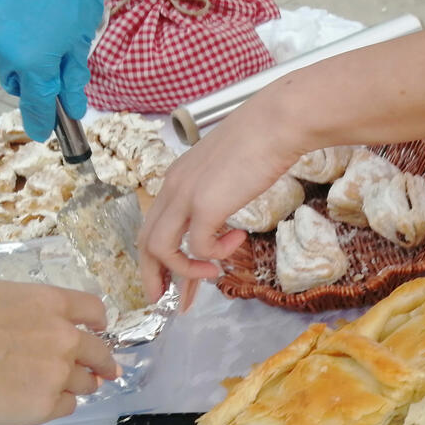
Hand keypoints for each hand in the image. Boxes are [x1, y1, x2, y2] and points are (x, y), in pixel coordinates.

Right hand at [0, 0, 126, 141]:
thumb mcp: (83, 34)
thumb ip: (74, 73)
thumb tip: (73, 104)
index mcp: (34, 60)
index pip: (37, 102)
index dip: (41, 120)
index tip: (43, 133)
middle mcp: (0, 46)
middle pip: (13, 77)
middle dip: (30, 78)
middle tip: (48, 64)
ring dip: (13, 48)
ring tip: (34, 24)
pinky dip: (0, 19)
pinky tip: (18, 0)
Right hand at [0, 281, 118, 424]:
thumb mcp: (3, 296)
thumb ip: (30, 311)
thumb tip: (32, 323)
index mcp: (54, 304)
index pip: (93, 310)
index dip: (98, 322)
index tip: (100, 329)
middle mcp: (67, 337)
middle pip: (99, 352)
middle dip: (103, 363)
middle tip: (106, 372)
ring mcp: (59, 372)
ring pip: (86, 383)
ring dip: (80, 385)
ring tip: (71, 390)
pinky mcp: (46, 404)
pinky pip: (66, 406)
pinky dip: (59, 405)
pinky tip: (43, 403)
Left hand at [138, 108, 303, 305]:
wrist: (277, 124)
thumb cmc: (261, 141)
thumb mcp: (227, 170)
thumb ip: (217, 191)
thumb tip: (222, 218)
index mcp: (176, 177)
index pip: (155, 224)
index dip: (158, 256)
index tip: (169, 280)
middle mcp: (172, 187)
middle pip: (147, 241)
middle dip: (155, 276)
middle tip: (169, 300)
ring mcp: (185, 196)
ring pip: (162, 250)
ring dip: (186, 270)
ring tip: (213, 273)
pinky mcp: (205, 205)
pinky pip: (199, 247)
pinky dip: (216, 254)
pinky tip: (237, 239)